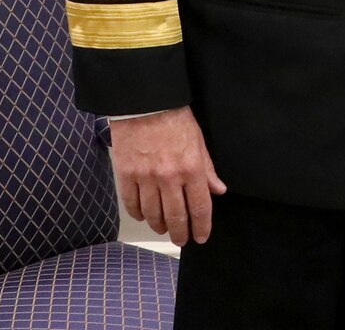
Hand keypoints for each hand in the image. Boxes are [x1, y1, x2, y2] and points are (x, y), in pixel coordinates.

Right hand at [110, 107, 226, 246]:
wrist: (146, 103)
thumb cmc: (175, 118)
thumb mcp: (199, 141)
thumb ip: (207, 169)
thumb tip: (218, 190)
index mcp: (191, 168)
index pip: (199, 207)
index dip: (202, 226)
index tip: (201, 236)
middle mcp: (169, 178)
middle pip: (176, 217)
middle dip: (180, 234)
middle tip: (181, 241)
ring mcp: (146, 178)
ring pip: (153, 214)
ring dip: (159, 226)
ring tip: (164, 229)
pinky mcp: (126, 175)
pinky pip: (132, 204)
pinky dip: (138, 214)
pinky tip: (143, 216)